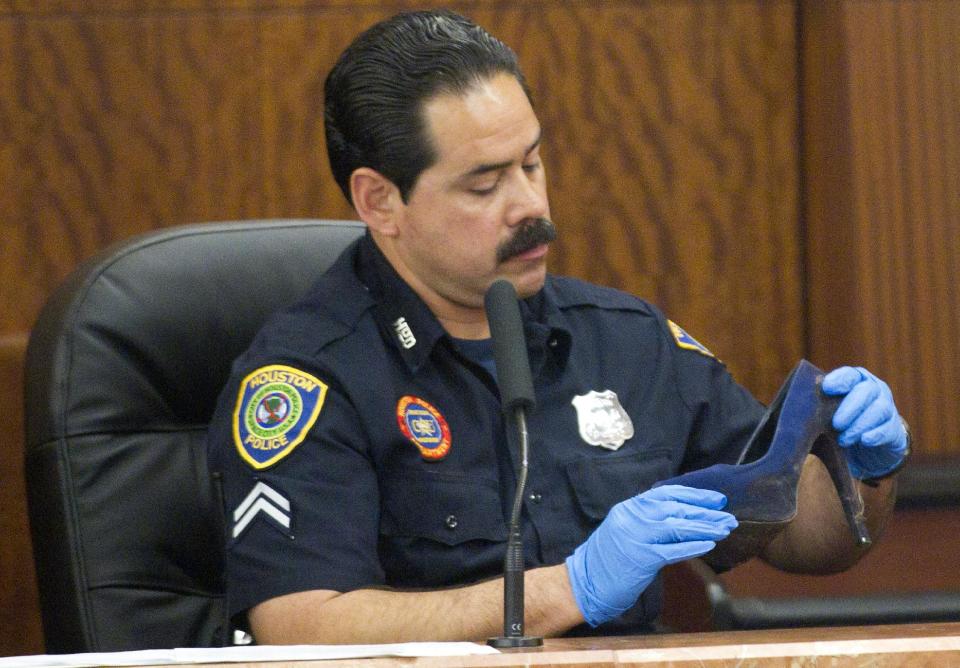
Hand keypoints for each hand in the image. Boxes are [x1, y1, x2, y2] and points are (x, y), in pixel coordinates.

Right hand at [565, 485, 736, 625]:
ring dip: (704, 527)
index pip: (666, 493)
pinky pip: (672, 550)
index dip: (693, 495)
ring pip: (677, 526)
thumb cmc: (606, 560)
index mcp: (629, 508)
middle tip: (728, 515)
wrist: (583, 582)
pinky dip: (692, 546)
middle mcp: (632, 517)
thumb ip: (648, 521)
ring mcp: (635, 536)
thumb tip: (682, 517)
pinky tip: (709, 544)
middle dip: (705, 512)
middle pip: (675, 508)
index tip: (715, 499)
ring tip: (725, 528)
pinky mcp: (640, 558)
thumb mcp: (624, 530)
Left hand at [822, 366, 908, 478]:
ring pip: (879, 410)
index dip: (840, 380)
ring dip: (860, 425)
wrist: (867, 445)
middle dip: (850, 407)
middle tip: (836, 424)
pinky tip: (865, 440)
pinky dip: (876, 434)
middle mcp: (874, 389)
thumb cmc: (841, 423)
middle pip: (866, 391)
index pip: (849, 375)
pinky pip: (888, 429)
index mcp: (856, 381)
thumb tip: (802, 401)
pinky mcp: (894, 429)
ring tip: (844, 439)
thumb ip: (818, 406)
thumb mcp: (828, 413)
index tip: (827, 388)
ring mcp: (887, 407)